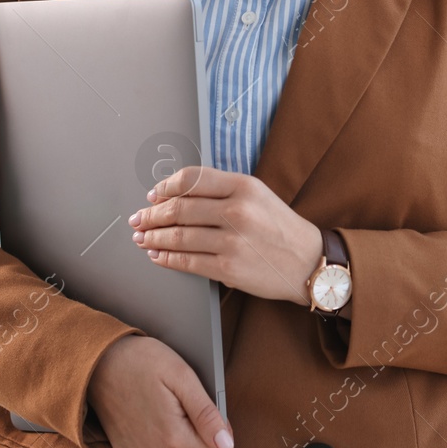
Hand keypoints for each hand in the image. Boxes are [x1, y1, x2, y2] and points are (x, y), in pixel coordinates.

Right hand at [87, 335, 232, 447]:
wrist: (98, 364)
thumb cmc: (141, 363)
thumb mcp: (182, 377)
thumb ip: (206, 414)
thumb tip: (227, 445)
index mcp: (172, 438)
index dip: (225, 437)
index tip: (215, 415)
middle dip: (213, 445)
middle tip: (201, 414)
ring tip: (184, 417)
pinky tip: (171, 429)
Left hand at [129, 166, 320, 305]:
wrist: (308, 261)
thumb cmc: (280, 227)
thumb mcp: (257, 195)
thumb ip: (222, 191)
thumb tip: (175, 195)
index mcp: (244, 186)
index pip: (192, 179)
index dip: (166, 186)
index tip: (153, 194)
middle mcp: (237, 210)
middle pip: (179, 208)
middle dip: (152, 215)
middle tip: (138, 219)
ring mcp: (233, 241)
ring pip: (179, 236)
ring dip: (153, 237)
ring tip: (142, 237)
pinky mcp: (229, 268)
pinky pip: (187, 261)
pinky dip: (166, 257)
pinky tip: (157, 255)